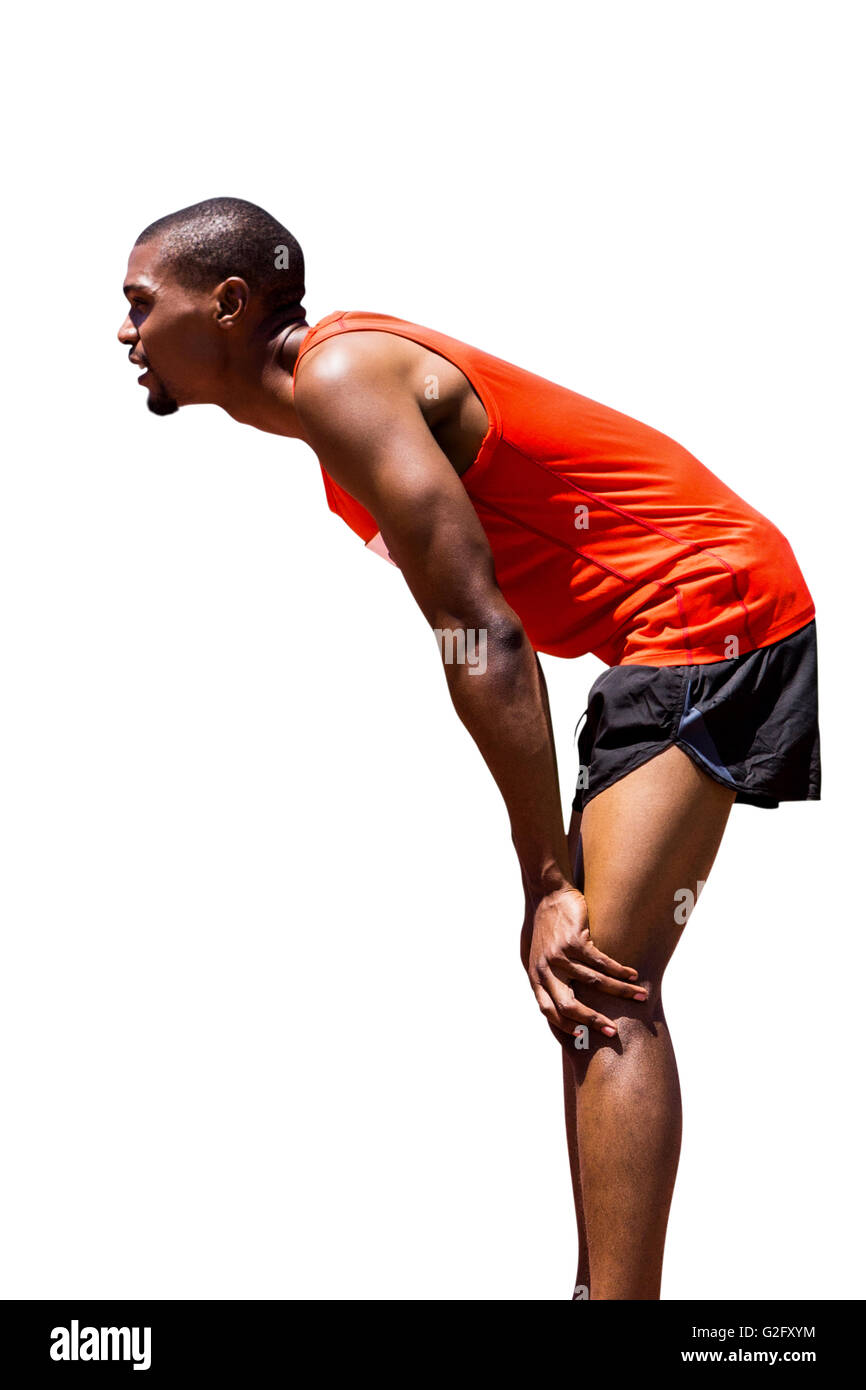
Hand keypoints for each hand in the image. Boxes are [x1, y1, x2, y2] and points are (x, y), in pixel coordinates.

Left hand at [525, 886, 646, 1037]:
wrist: (546, 893)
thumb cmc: (545, 926)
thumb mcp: (538, 955)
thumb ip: (547, 978)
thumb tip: (561, 1002)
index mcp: (535, 977)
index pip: (548, 1011)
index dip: (566, 1027)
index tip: (585, 1038)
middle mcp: (545, 969)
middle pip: (568, 1006)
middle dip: (593, 1021)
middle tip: (613, 1031)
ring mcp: (559, 956)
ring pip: (593, 982)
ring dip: (620, 992)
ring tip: (640, 997)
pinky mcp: (574, 941)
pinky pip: (602, 962)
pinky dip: (620, 971)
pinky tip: (633, 975)